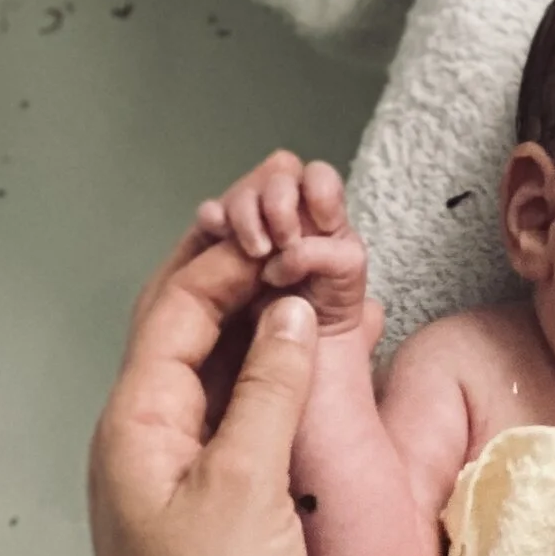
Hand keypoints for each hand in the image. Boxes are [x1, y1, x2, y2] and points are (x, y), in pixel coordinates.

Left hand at [85, 211, 320, 555]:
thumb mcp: (246, 488)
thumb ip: (269, 389)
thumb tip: (288, 311)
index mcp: (136, 424)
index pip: (177, 304)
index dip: (230, 251)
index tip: (287, 217)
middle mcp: (152, 438)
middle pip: (190, 323)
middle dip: (239, 266)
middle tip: (295, 217)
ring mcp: (185, 473)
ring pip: (222, 365)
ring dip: (265, 316)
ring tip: (318, 269)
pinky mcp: (223, 506)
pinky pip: (248, 413)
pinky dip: (283, 374)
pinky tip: (324, 356)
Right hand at [204, 152, 379, 345]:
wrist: (287, 379)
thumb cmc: (323, 334)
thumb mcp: (345, 289)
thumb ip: (336, 256)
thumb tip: (296, 249)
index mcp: (321, 224)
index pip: (319, 180)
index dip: (319, 190)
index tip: (322, 223)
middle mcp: (284, 221)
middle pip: (276, 175)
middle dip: (280, 200)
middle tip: (283, 241)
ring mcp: (248, 234)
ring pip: (243, 194)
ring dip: (248, 212)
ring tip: (255, 248)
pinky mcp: (213, 253)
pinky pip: (209, 218)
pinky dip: (213, 216)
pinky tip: (217, 228)